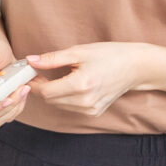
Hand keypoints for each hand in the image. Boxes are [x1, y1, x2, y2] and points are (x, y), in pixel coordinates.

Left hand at [25, 41, 156, 119]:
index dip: (34, 83)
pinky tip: (70, 85)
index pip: (46, 91)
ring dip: (53, 93)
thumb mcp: (80, 52)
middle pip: (50, 100)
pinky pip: (70, 107)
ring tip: (56, 77)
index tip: (29, 72)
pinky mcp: (94, 113)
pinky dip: (65, 98)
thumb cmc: (110, 55)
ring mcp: (90, 110)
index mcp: (81, 85)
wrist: (136, 67)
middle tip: (39, 72)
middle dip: (41, 87)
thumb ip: (53, 58)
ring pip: (59, 105)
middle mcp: (85, 101)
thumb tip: (31, 60)